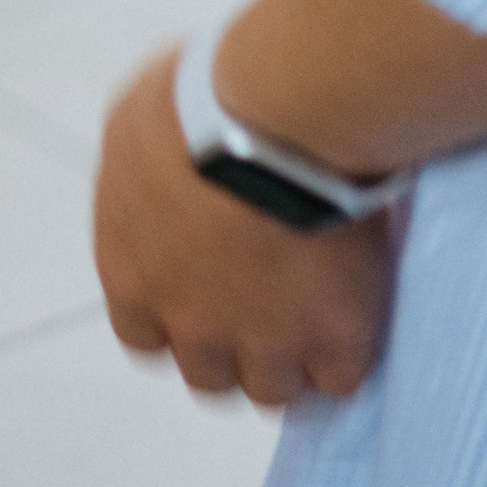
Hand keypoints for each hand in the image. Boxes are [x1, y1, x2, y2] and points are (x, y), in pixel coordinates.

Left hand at [95, 49, 392, 405]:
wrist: (279, 110)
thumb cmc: (201, 95)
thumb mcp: (138, 121)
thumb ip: (142, 175)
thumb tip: (156, 174)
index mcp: (132, 273)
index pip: (144, 337)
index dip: (174, 321)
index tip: (201, 295)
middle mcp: (190, 322)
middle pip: (208, 376)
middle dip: (231, 348)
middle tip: (263, 307)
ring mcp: (264, 339)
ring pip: (273, 391)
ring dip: (290, 361)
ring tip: (313, 312)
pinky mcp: (334, 339)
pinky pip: (340, 379)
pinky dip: (347, 353)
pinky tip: (354, 311)